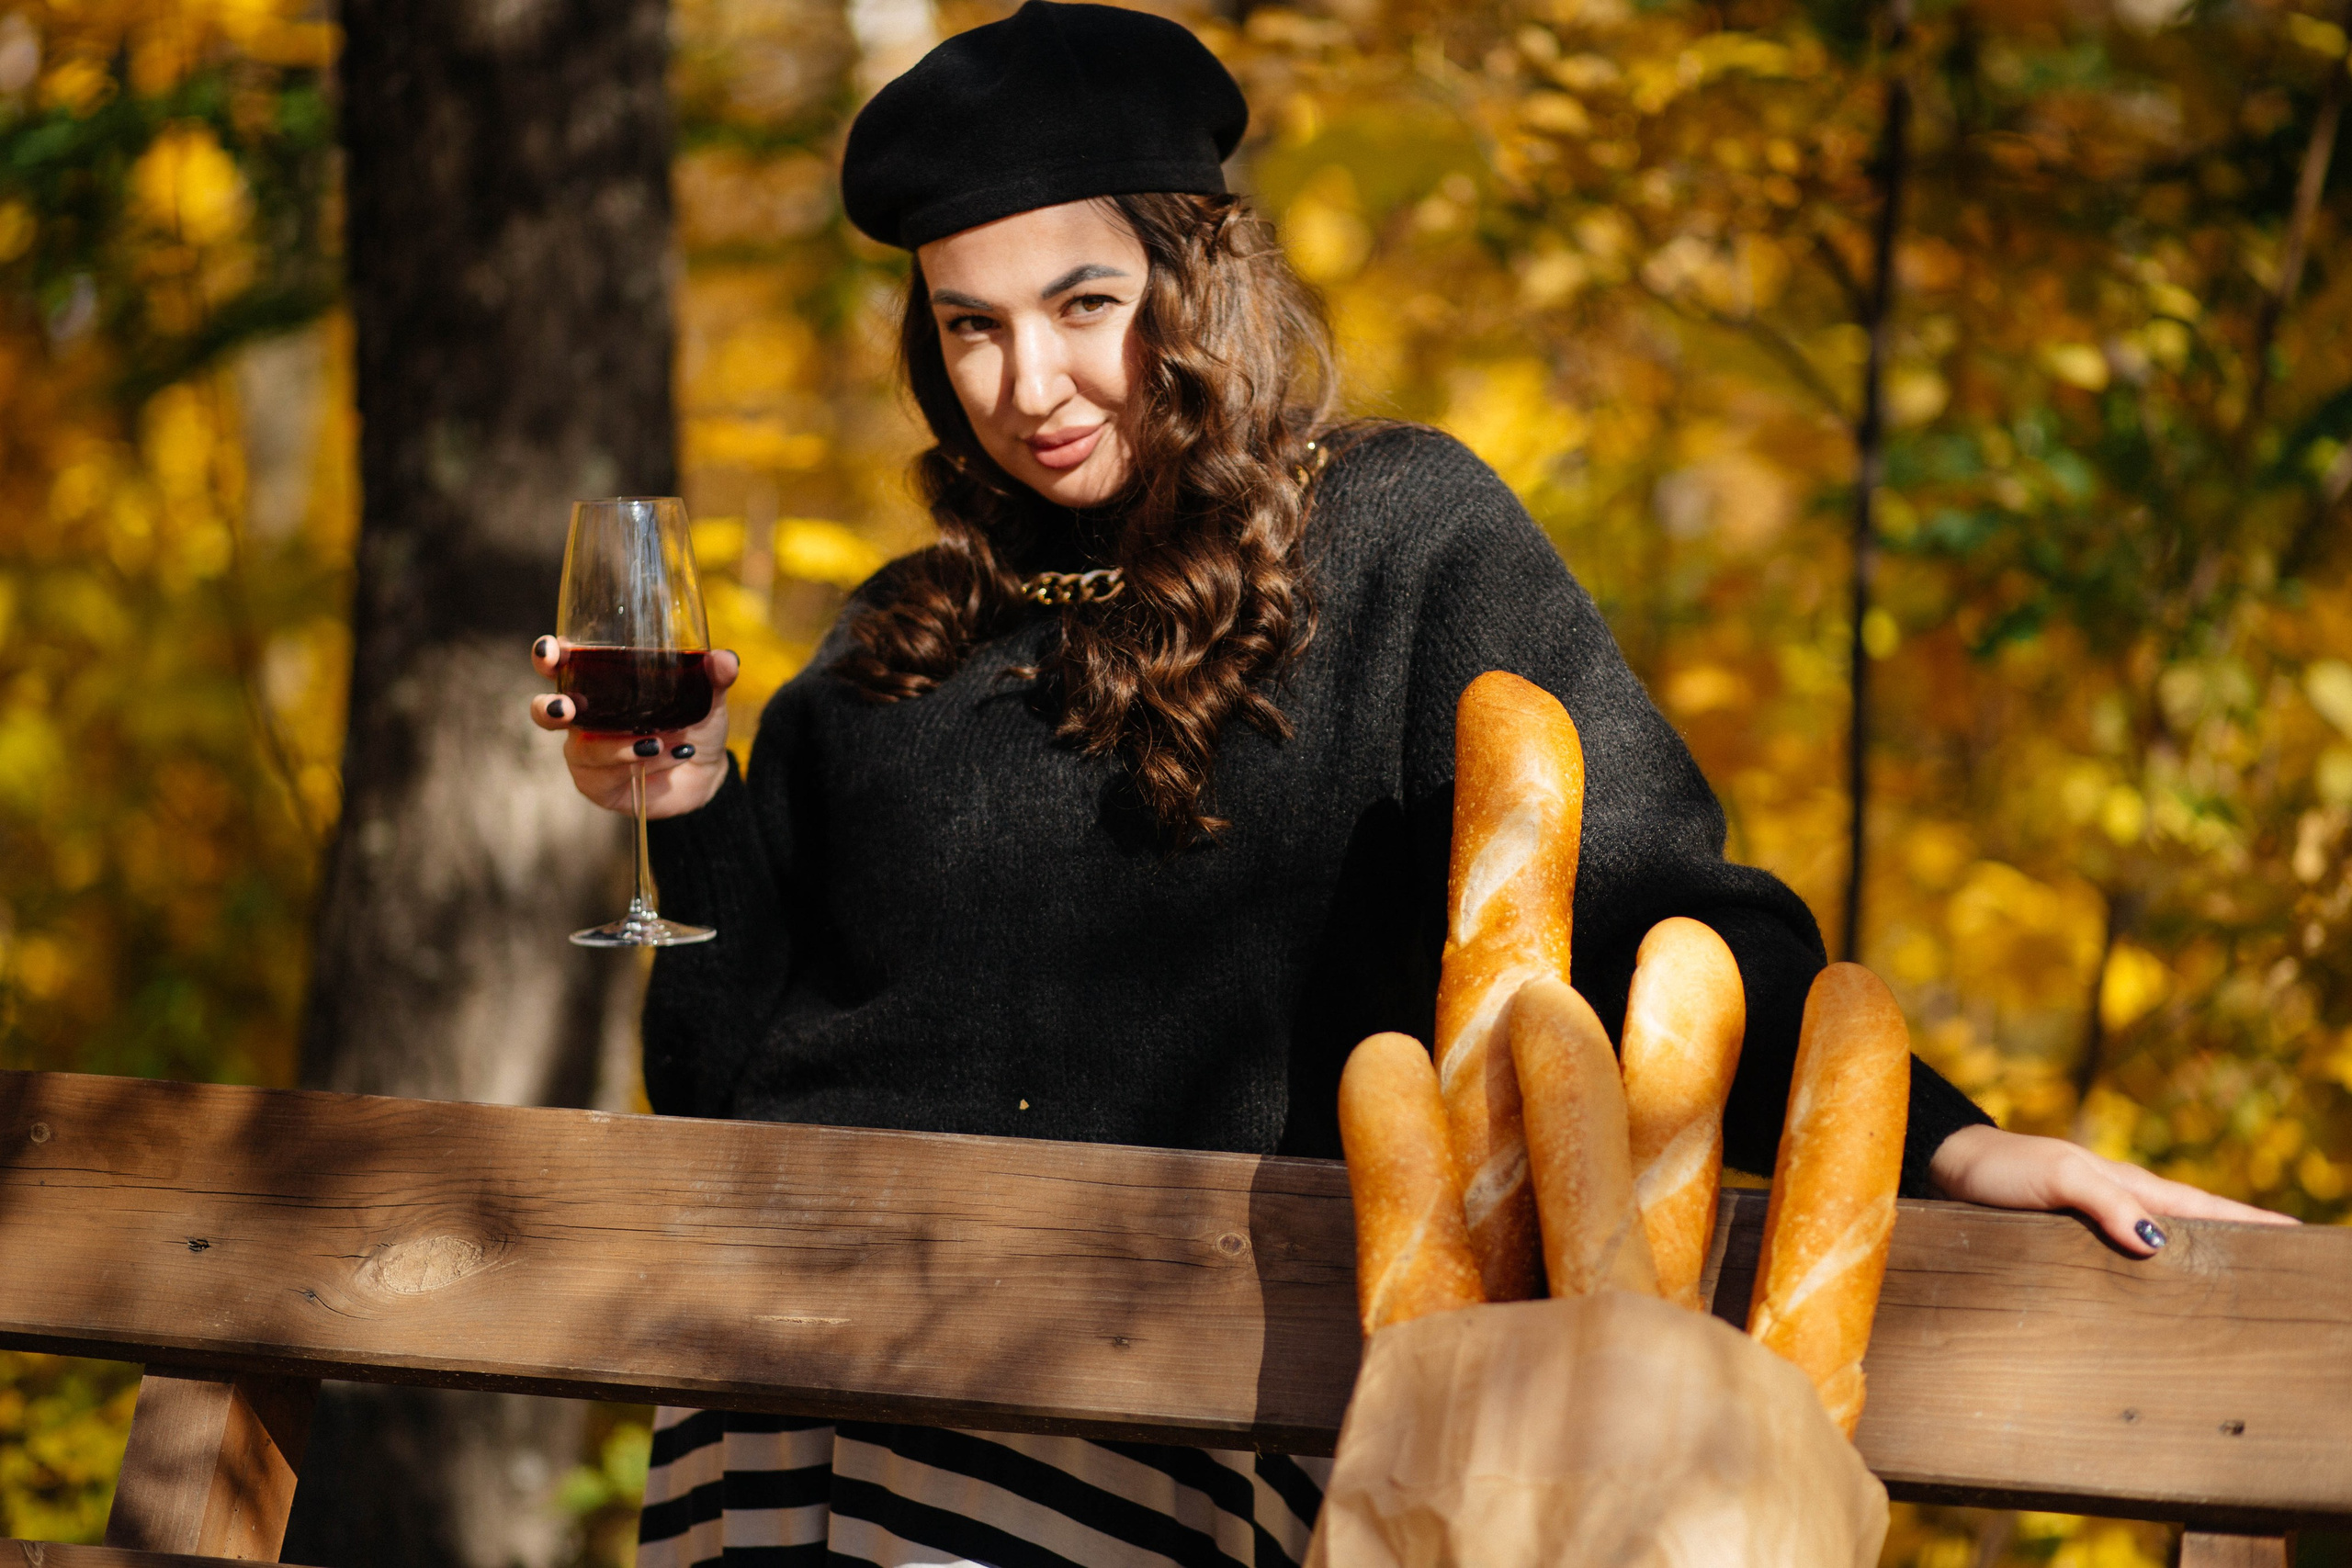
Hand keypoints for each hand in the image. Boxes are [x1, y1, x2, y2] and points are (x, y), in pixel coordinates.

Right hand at [528, 636, 739, 817]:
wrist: (707, 772)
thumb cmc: (695, 724)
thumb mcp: (708, 697)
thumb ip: (715, 676)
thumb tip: (724, 660)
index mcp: (598, 684)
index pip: (561, 665)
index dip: (548, 656)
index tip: (552, 652)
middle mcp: (584, 717)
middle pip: (546, 711)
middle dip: (550, 708)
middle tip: (567, 708)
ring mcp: (586, 753)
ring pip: (584, 749)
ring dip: (619, 745)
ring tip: (658, 740)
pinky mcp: (597, 785)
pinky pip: (605, 776)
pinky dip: (636, 762)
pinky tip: (665, 755)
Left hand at [1928, 1123, 2297, 1256]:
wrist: (1950, 1166)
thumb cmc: (2003, 1168)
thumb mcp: (2059, 1179)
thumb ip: (2107, 1204)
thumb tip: (2160, 1244)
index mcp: (2130, 1184)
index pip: (2204, 1208)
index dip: (2250, 1223)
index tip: (2298, 1236)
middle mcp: (2121, 1203)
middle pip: (2193, 1227)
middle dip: (2239, 1245)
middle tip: (2282, 1270)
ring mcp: (2097, 1221)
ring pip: (2161, 1244)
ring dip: (2198, 1262)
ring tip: (2235, 1290)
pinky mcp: (2069, 1240)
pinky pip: (2125, 1260)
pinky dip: (2152, 1273)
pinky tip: (2158, 1295)